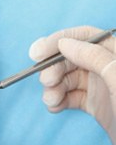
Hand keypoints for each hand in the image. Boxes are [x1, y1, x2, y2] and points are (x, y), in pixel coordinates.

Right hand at [29, 26, 115, 144]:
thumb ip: (95, 57)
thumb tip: (65, 43)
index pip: (86, 37)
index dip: (58, 41)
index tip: (36, 53)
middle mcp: (109, 67)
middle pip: (73, 58)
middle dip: (54, 69)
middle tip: (46, 82)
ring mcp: (103, 86)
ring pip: (69, 78)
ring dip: (54, 87)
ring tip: (51, 100)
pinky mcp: (97, 105)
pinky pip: (72, 96)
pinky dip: (59, 100)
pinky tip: (55, 107)